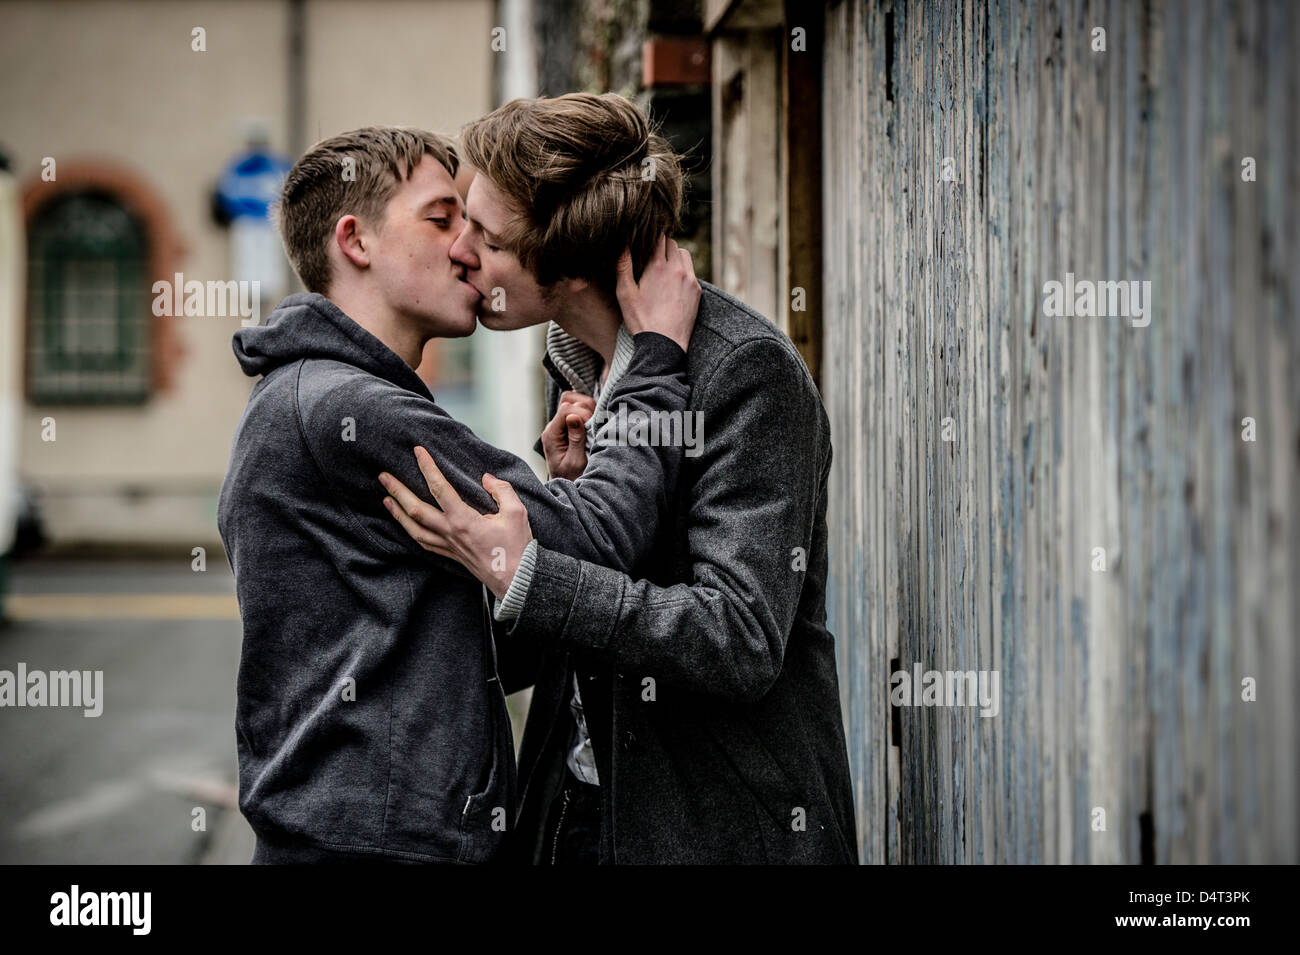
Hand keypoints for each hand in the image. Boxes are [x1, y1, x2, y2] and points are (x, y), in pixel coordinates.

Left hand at [379, 446, 532, 599]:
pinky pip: (424, 542)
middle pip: (416, 510)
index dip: (427, 468)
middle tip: (383, 477)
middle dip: (398, 491)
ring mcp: (448, 545)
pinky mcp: (451, 555)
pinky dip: (410, 531)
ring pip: (414, 529)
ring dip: (397, 513)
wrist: (516, 580)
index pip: (439, 489)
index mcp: (464, 520)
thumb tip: (487, 478)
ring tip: (386, 499)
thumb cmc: (517, 548)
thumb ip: (501, 490)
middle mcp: (450, 533)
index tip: (418, 452)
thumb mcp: (516, 513)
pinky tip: (405, 525)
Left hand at [541, 390, 594, 479]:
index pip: (566, 408)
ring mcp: (561, 425)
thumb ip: (575, 439)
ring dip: (589, 410)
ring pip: (575, 401)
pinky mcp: (569, 426)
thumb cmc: (571, 478)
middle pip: (569, 399)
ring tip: (594, 427)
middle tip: (594, 427)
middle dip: (586, 409)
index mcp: (552, 434)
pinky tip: (594, 427)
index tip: (593, 428)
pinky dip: (590, 414)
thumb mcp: (575, 462)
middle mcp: (554, 426)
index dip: (583, 414)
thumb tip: (573, 416)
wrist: (567, 488)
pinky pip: (580, 410)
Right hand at [616, 234, 699, 351]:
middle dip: (662, 246)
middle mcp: (677, 269)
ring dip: (674, 256)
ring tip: (663, 268)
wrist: (664, 345)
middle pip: (672, 243)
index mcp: (658, 266)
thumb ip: (623, 266)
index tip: (644, 241)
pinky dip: (683, 271)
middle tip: (651, 256)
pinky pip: (691, 271)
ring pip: (684, 255)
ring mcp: (690, 280)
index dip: (650, 236)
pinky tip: (672, 283)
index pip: (659, 237)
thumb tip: (622, 244)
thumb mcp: (625, 293)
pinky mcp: (697, 291)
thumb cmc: (641, 320)